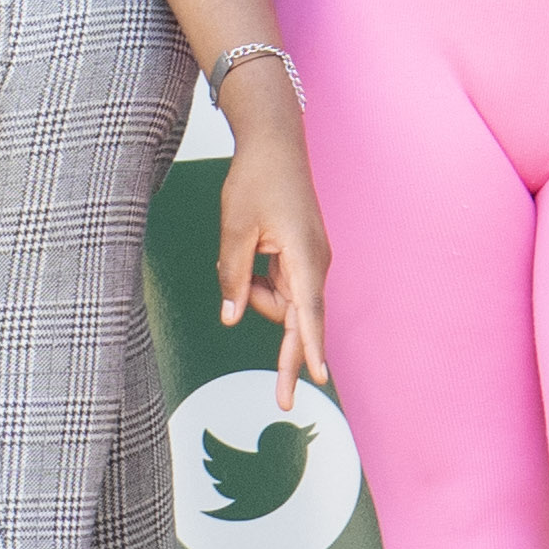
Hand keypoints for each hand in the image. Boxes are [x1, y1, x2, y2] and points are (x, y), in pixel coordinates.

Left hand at [210, 116, 331, 400]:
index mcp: (305, 258)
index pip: (307, 313)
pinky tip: (247, 251)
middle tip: (281, 403)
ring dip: (255, 293)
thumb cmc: (256, 181)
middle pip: (299, 320)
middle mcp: (314, 264)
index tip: (316, 378)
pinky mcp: (300, 258)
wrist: (274, 145)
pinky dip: (259, 281)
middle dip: (289, 358)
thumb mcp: (234, 228)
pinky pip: (279, 285)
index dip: (308, 347)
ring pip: (282, 302)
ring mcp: (309, 262)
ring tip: (240, 250)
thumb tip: (232, 317)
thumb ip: (233, 275)